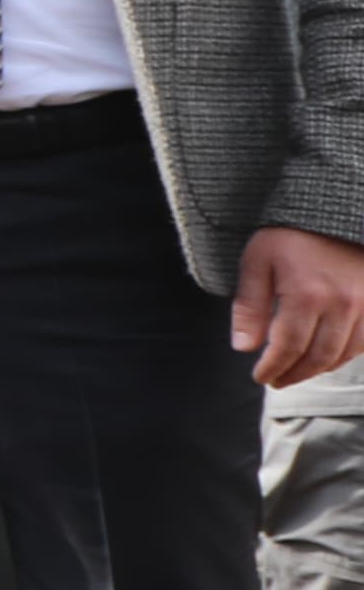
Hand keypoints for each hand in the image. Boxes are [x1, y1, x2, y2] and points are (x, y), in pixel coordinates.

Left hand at [241, 223, 363, 389]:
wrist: (333, 208)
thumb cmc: (290, 233)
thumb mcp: (257, 262)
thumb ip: (249, 306)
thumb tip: (244, 348)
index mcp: (307, 294)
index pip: (288, 348)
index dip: (272, 368)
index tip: (260, 376)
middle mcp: (342, 303)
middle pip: (318, 357)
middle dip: (294, 374)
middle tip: (276, 381)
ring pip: (344, 353)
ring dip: (319, 369)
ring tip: (298, 372)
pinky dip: (345, 355)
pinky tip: (327, 357)